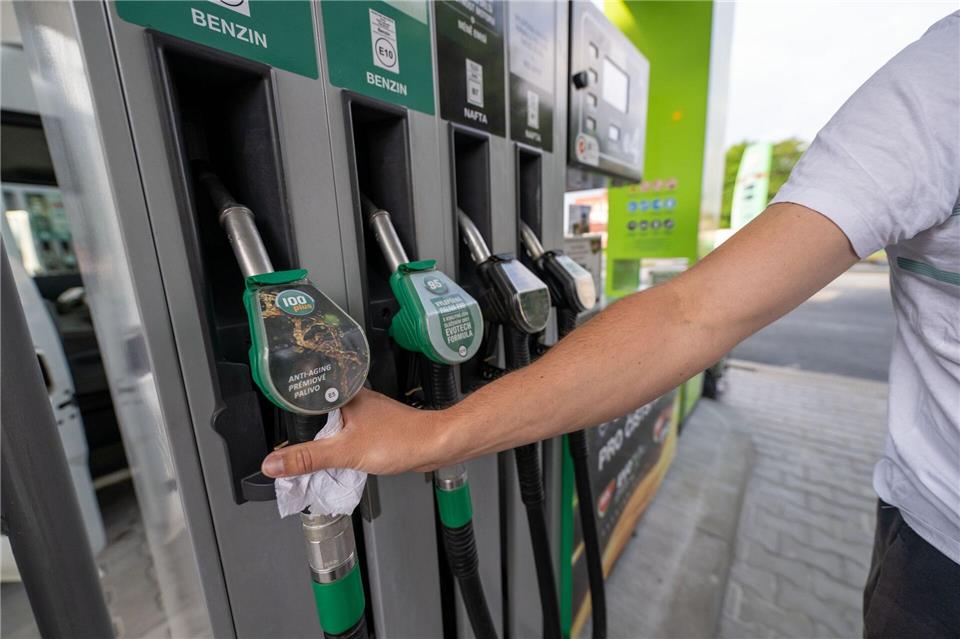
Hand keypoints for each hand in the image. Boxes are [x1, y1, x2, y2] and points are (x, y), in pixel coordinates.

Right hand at [260, 388, 448, 476]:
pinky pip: (347, 436)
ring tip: (306, 459)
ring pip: (332, 427)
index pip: (303, 401)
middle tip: (284, 455)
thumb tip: (272, 463)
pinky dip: (338, 448)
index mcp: (343, 394)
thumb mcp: (345, 452)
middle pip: (316, 416)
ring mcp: (365, 413)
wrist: (436, 445)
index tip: (272, 439)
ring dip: (321, 443)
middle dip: (302, 435)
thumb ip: (308, 458)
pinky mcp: (374, 427)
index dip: (286, 420)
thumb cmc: (401, 440)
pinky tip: (335, 460)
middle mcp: (353, 399)